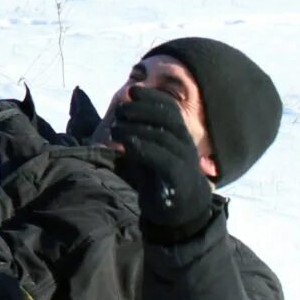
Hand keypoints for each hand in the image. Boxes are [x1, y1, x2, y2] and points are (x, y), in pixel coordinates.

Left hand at [108, 88, 213, 241]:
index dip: (152, 97)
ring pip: (162, 136)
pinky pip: (162, 158)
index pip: (170, 108)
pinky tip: (127, 145)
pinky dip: (143, 148)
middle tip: (120, 112)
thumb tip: (120, 110)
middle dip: (141, 109)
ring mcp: (184, 159)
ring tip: (115, 129)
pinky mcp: (178, 177)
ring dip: (135, 129)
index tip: (133, 91)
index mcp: (178, 133)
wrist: (181, 208)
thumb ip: (138, 131)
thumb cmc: (160, 174)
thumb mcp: (148, 149)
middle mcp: (184, 142)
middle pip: (167, 118)